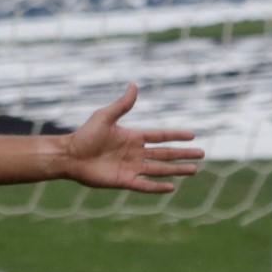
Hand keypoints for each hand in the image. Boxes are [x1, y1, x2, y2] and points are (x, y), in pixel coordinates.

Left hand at [58, 85, 204, 193]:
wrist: (69, 155)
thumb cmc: (85, 135)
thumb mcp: (105, 116)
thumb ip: (122, 104)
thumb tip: (134, 84)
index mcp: (133, 137)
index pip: (160, 136)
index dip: (176, 135)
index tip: (193, 135)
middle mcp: (135, 153)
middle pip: (165, 154)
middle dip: (183, 154)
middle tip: (202, 154)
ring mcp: (130, 168)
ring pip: (159, 169)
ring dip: (176, 170)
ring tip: (194, 170)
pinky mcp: (123, 181)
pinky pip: (144, 185)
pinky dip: (157, 187)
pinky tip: (172, 187)